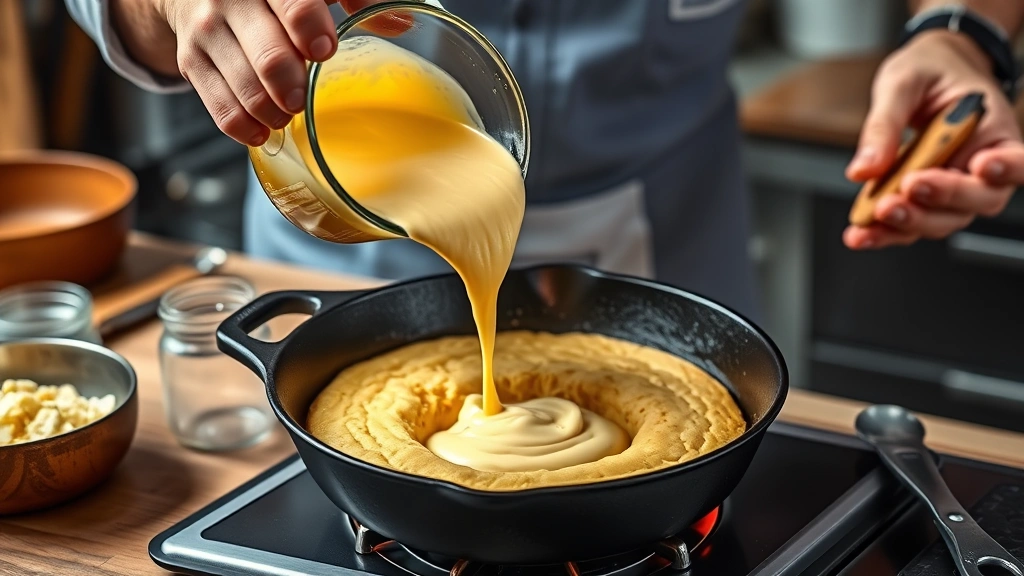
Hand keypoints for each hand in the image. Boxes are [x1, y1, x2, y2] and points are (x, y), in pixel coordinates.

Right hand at [157, 0, 339, 145]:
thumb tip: (395, 23)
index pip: (293, 5)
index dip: (311, 31)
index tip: (325, 52)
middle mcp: (231, 1)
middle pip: (268, 56)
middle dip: (291, 86)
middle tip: (302, 99)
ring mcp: (207, 32)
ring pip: (244, 86)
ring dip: (271, 111)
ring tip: (287, 114)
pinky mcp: (191, 61)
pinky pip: (219, 106)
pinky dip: (244, 126)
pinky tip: (262, 131)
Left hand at [843, 30, 1023, 248]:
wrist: (922, 74)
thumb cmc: (927, 70)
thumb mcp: (903, 82)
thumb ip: (885, 123)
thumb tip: (864, 169)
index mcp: (994, 129)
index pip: (1018, 159)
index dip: (1007, 168)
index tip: (981, 164)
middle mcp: (981, 165)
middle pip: (979, 199)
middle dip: (941, 200)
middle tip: (907, 190)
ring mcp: (954, 188)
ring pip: (944, 219)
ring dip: (909, 223)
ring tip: (873, 217)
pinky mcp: (925, 200)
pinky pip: (912, 222)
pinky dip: (885, 232)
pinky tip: (860, 235)